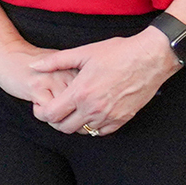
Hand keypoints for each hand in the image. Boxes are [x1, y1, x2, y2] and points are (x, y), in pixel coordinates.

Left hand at [28, 30, 179, 137]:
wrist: (151, 57)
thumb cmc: (118, 52)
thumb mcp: (83, 53)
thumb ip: (55, 62)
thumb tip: (34, 66)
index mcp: (80, 93)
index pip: (51, 115)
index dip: (42, 113)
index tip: (42, 106)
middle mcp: (93, 108)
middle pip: (64, 128)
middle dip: (56, 121)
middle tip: (56, 109)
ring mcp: (110, 115)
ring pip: (83, 131)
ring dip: (74, 124)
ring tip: (73, 111)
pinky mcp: (123, 118)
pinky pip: (101, 132)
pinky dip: (93, 126)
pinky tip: (91, 113)